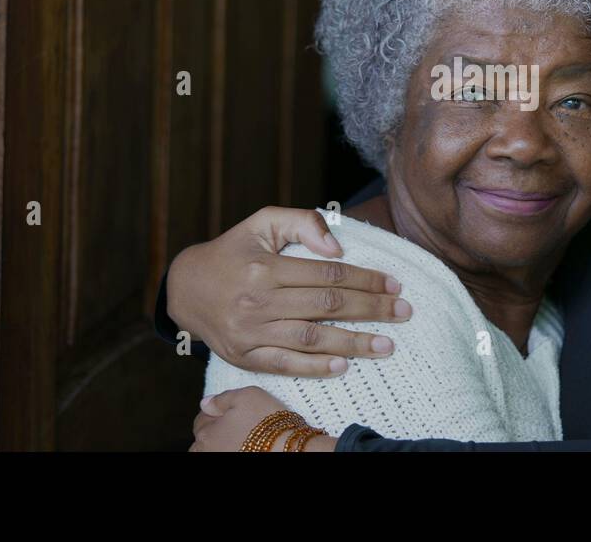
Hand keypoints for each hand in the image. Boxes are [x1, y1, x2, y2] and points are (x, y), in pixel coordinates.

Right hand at [167, 206, 412, 376]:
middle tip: (404, 313)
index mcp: (266, 267)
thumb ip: (302, 223)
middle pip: (327, 307)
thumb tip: (338, 247)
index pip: (328, 274)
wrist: (186, 288)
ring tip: (387, 345)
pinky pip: (285, 365)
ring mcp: (250, 332)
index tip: (394, 285)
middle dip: (371, 310)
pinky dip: (315, 368)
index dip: (365, 280)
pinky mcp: (244, 356)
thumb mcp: (262, 222)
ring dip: (354, 343)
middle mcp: (258, 301)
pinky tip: (344, 366)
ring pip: (312, 339)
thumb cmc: (233, 251)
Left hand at [190, 387, 336, 451]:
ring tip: (241, 438)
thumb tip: (205, 402)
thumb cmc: (267, 422)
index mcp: (206, 433)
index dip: (215, 411)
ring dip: (222, 444)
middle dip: (215, 431)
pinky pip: (228, 454)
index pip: (201, 419)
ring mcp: (220, 459)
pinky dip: (233, 450)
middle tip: (235, 425)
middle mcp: (208, 451)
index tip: (228, 410)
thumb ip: (222, 398)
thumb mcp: (247, 396)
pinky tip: (246, 447)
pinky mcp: (234, 465)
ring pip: (215, 450)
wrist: (287, 448)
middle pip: (204, 439)